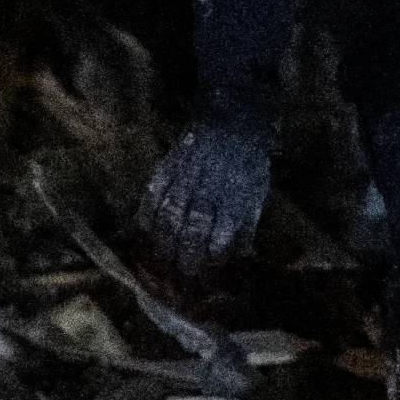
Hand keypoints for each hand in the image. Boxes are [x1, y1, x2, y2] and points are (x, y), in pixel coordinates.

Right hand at [137, 110, 273, 273]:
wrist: (233, 122)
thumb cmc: (248, 163)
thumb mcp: (256, 193)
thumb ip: (244, 225)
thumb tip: (237, 258)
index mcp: (236, 199)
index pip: (221, 236)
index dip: (212, 258)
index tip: (207, 274)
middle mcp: (209, 192)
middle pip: (192, 231)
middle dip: (185, 258)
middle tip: (180, 278)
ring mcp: (185, 180)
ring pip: (168, 218)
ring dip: (162, 244)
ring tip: (160, 263)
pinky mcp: (167, 170)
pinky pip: (151, 197)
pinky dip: (146, 217)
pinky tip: (144, 234)